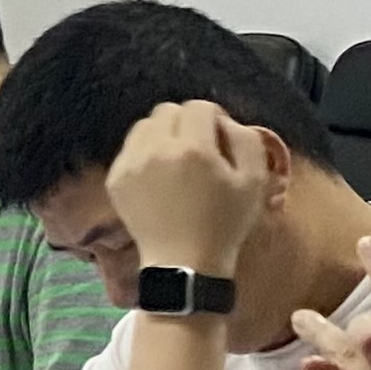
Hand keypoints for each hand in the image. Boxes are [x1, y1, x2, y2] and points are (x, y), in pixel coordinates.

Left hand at [104, 99, 278, 271]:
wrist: (185, 262)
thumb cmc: (225, 223)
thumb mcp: (255, 181)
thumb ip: (246, 140)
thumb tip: (224, 122)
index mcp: (193, 148)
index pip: (198, 107)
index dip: (213, 118)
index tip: (218, 140)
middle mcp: (155, 150)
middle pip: (167, 111)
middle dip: (186, 122)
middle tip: (199, 148)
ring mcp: (130, 164)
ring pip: (144, 126)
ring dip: (162, 134)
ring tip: (177, 161)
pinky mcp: (115, 179)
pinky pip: (129, 149)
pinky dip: (144, 154)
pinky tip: (159, 177)